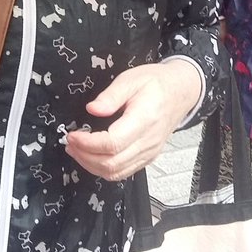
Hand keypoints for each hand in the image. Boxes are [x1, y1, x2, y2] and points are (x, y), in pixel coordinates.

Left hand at [65, 61, 201, 179]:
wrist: (181, 91)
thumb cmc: (156, 83)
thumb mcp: (131, 79)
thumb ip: (110, 95)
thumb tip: (92, 109)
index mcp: (144, 120)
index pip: (113, 144)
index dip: (88, 144)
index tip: (72, 135)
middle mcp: (148, 141)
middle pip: (112, 163)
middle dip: (84, 156)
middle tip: (69, 142)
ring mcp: (149, 152)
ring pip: (116, 172)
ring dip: (91, 165)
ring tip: (76, 150)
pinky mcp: (148, 157)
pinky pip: (124, 172)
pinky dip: (103, 168)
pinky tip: (91, 156)